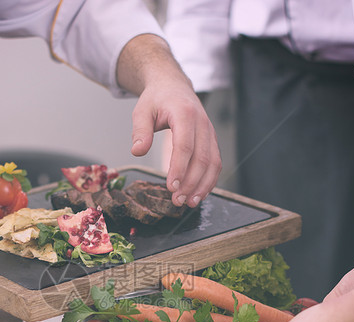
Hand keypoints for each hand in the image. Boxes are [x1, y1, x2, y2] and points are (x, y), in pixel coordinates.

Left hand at [130, 79, 220, 207]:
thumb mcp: (142, 110)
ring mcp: (210, 132)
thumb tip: (138, 151)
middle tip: (177, 200)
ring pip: (213, 163)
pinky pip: (215, 162)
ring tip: (190, 202)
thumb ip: (140, 131)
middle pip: (201, 158)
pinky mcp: (211, 140)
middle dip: (191, 183)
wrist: (173, 86)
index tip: (172, 187)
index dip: (179, 169)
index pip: (184, 146)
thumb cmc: (157, 99)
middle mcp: (202, 123)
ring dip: (203, 185)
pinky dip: (209, 180)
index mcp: (184, 114)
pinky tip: (199, 193)